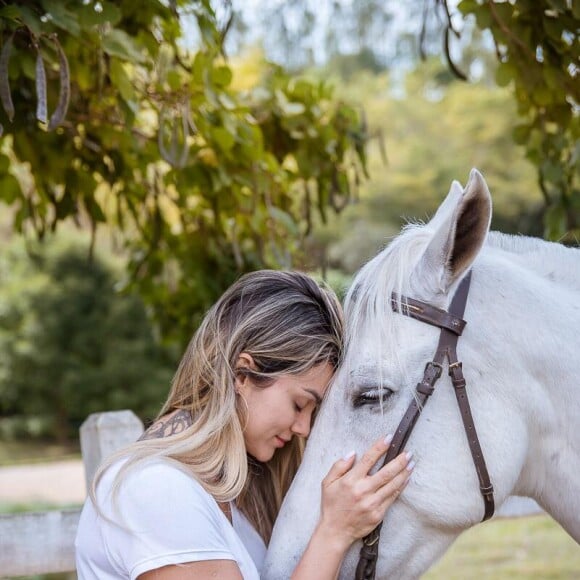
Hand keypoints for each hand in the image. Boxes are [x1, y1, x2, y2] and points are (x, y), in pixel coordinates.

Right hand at [317, 436, 412, 550]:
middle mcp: (363, 491)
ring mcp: (372, 503)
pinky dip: (400, 488)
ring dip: (403, 473)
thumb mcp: (327, 482)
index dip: (379, 447)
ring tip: (411, 464)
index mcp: (351, 480)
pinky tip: (406, 480)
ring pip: (392, 485)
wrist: (335, 531)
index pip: (368, 459)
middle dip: (399, 461)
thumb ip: (339, 466)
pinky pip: (392, 498)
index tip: (389, 438)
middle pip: (386, 473)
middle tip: (408, 452)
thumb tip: (352, 453)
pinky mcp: (378, 514)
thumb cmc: (331, 505)